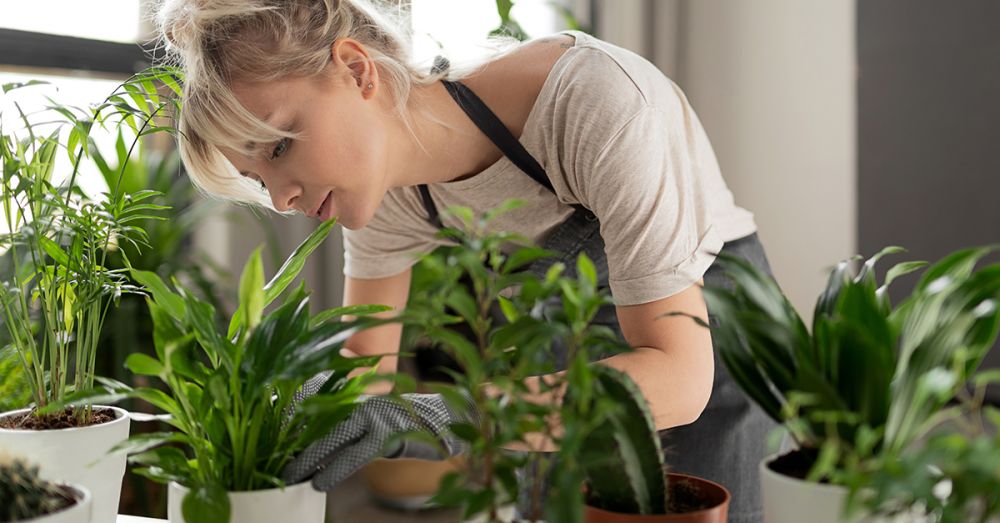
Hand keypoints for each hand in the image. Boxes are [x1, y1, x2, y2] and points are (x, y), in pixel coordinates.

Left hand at [282, 384, 474, 490]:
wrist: (445, 420)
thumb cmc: (403, 423)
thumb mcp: (370, 419)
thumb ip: (345, 423)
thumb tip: (311, 442)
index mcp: (355, 392)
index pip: (315, 401)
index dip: (291, 416)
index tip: (271, 432)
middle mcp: (361, 399)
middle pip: (317, 419)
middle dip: (293, 440)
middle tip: (273, 459)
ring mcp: (374, 415)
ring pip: (331, 438)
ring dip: (307, 459)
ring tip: (289, 475)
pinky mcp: (387, 434)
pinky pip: (353, 455)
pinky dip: (333, 470)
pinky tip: (319, 483)